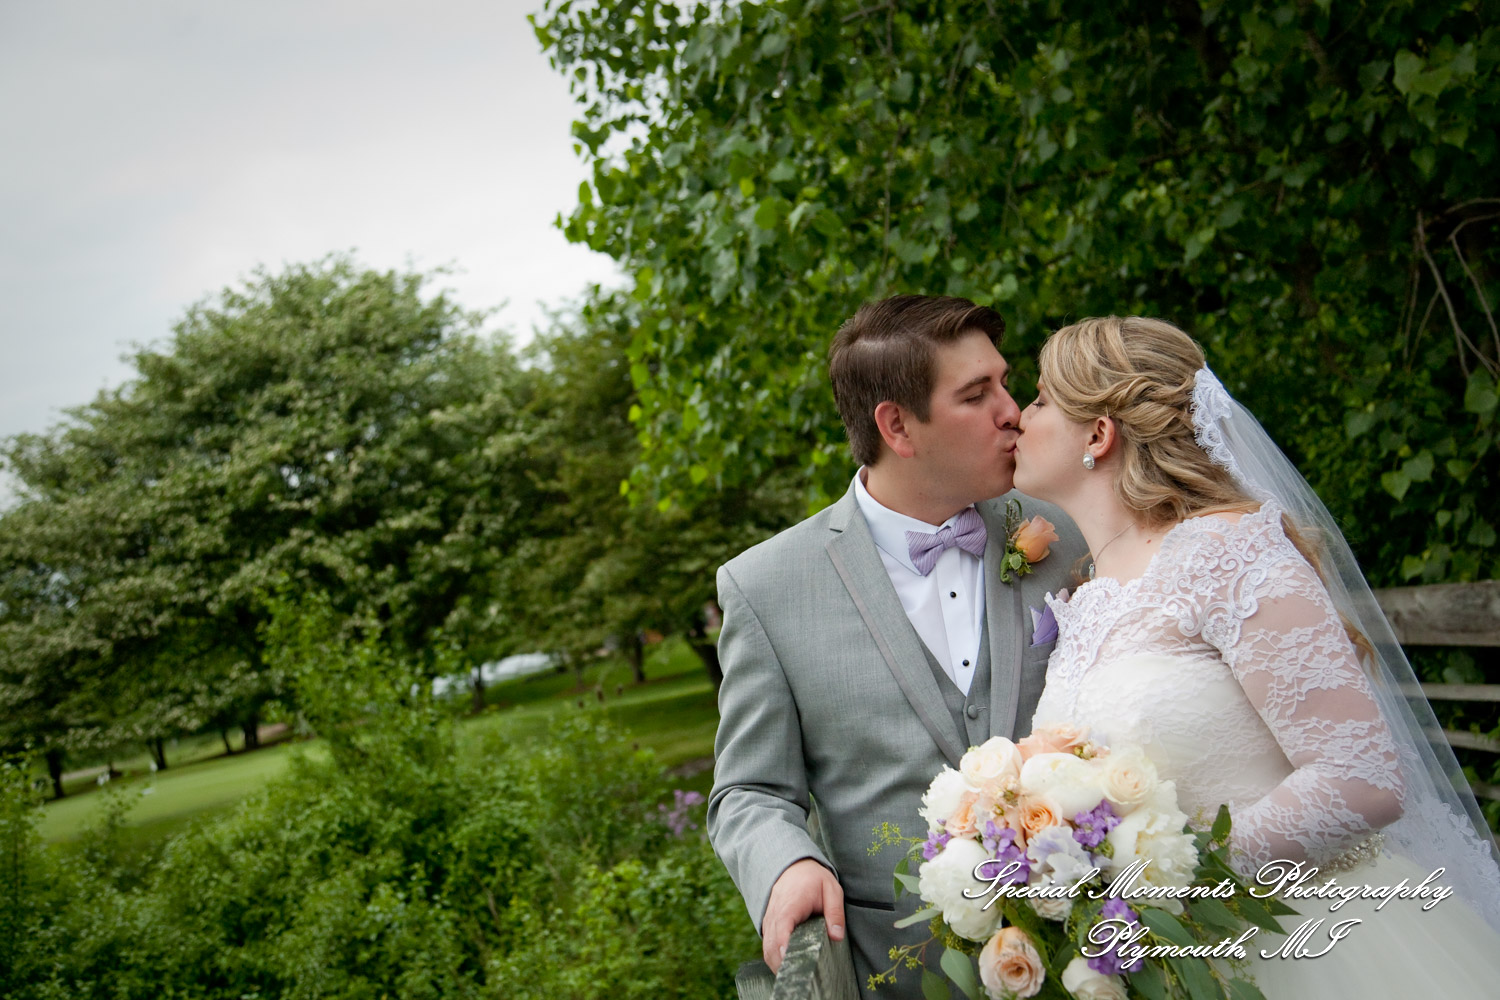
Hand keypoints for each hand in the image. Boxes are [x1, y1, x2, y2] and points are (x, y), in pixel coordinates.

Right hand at [762, 858, 844, 972]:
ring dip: (777, 965)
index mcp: (790, 905)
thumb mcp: (831, 889)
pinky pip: (768, 947)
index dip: (784, 948)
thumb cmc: (813, 878)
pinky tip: (788, 969)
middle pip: (771, 946)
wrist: (793, 867)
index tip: (791, 962)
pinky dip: (775, 959)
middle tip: (799, 979)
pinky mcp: (769, 927)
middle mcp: (775, 915)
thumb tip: (837, 936)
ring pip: (767, 950)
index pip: (782, 930)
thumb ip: (835, 912)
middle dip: (781, 965)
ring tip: (794, 978)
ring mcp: (769, 922)